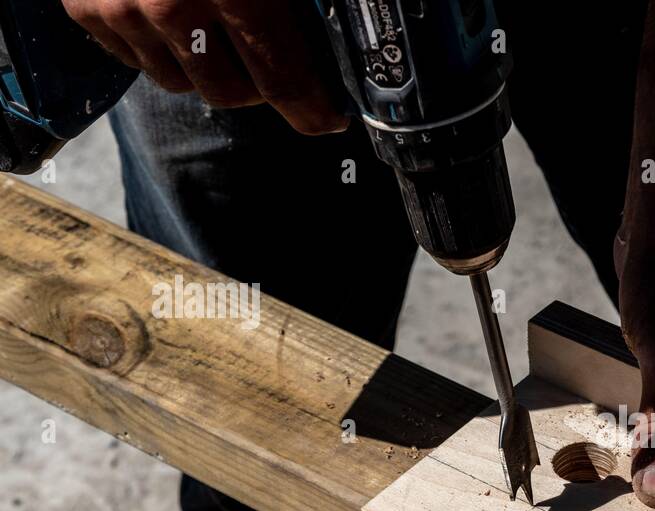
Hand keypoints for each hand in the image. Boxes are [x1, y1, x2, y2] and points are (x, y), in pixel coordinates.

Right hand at [63, 0, 345, 133]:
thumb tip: (333, 34)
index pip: (282, 80)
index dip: (311, 108)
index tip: (327, 119)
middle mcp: (173, 7)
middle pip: (229, 93)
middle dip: (256, 85)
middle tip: (270, 63)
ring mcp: (122, 9)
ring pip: (178, 82)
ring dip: (205, 67)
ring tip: (216, 30)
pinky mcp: (85, 7)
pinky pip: (134, 58)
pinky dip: (159, 46)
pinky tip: (171, 15)